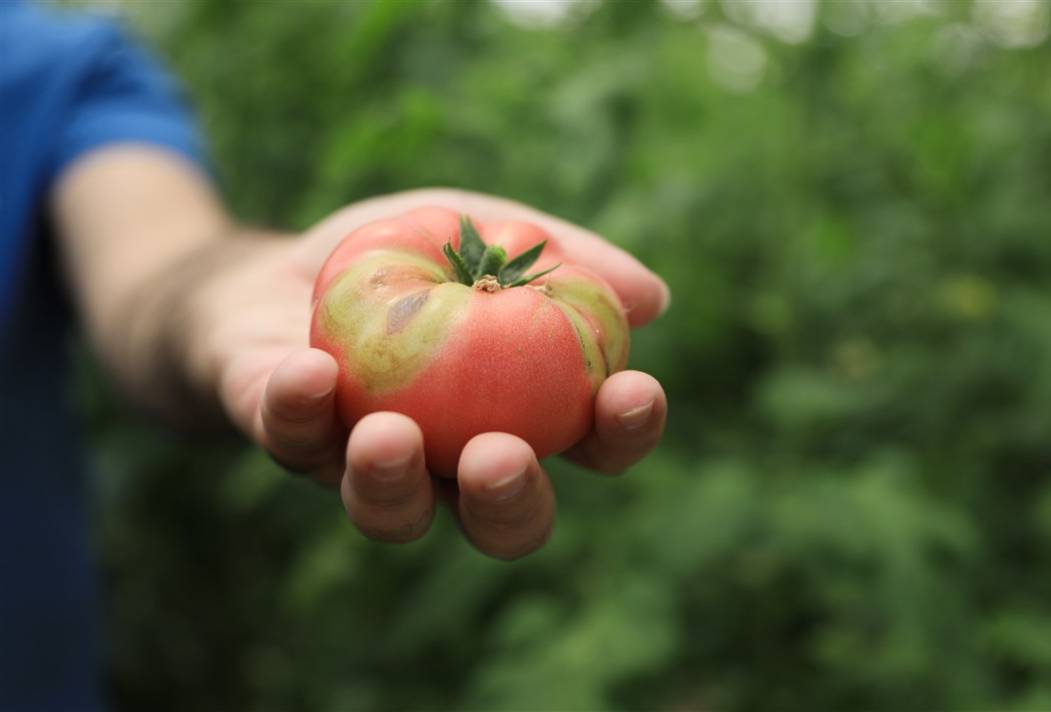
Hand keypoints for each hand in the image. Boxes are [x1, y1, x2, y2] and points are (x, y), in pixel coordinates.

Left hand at [192, 189, 669, 559]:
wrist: (278, 271)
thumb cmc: (402, 256)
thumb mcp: (481, 227)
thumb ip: (559, 255)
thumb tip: (653, 297)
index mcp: (516, 417)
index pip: (589, 447)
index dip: (621, 433)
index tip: (631, 389)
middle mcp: (449, 464)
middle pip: (497, 522)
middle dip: (506, 502)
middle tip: (499, 455)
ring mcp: (364, 466)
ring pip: (391, 513)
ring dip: (393, 483)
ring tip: (390, 434)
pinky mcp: (287, 439)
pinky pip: (292, 441)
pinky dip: (298, 412)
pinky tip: (308, 374)